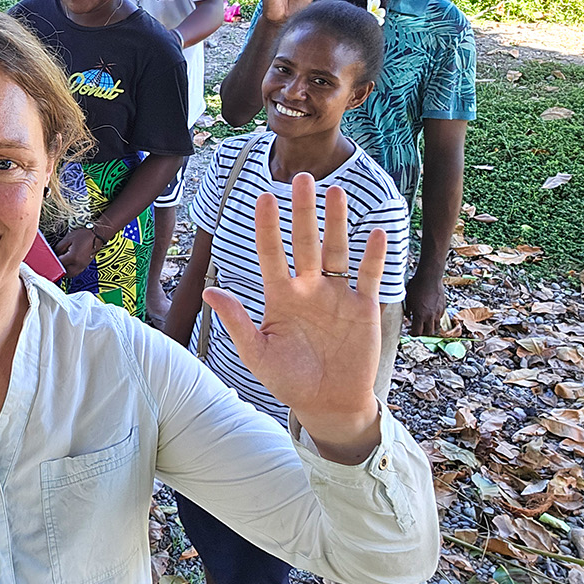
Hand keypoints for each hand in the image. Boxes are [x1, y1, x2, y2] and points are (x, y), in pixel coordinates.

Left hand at [54, 228, 98, 277]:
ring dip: (65, 271)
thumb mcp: (68, 239)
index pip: (59, 264)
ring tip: (62, 262)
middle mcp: (78, 264)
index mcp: (73, 257)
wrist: (97, 236)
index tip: (52, 258)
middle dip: (59, 268)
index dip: (54, 261)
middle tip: (56, 261)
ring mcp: (83, 266)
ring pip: (70, 275)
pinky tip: (68, 263)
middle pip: (64, 273)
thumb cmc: (84, 235)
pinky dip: (70, 270)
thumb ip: (58, 248)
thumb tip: (53, 254)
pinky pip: (75, 272)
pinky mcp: (85, 266)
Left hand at [203, 174, 382, 462]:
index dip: (267, 227)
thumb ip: (236, 321)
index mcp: (280, 296)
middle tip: (300, 178)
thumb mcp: (257, 353)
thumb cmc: (288, 379)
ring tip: (336, 192)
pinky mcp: (363, 308)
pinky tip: (376, 233)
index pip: (271, 254)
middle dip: (302, 212)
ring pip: (336, 251)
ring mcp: (336, 296)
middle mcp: (307, 288)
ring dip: (337, 223)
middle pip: (305, 243)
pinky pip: (369, 277)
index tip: (262, 197)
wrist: (327, 405)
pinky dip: (373, 257)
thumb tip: (208, 292)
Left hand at [405, 271, 445, 336]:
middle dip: (423, 334)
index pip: (417, 332)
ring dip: (430, 328)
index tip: (411, 333)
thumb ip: (408, 311)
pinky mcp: (443, 307)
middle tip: (419, 331)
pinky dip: (435, 319)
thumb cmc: (416, 286)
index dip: (413, 334)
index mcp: (420, 315)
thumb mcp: (407, 299)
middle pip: (428, 333)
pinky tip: (430, 314)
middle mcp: (430, 316)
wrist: (429, 278)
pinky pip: (440, 317)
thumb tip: (408, 317)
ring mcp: (438, 312)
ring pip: (436, 326)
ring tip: (425, 325)